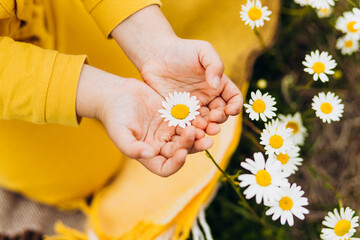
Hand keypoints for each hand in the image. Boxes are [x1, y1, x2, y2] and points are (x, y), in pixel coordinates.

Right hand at [76, 65, 212, 176]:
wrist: (116, 93)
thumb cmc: (114, 115)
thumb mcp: (119, 132)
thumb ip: (132, 147)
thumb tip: (149, 155)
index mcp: (148, 154)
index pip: (165, 168)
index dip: (176, 164)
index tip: (182, 153)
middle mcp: (160, 145)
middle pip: (180, 152)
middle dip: (191, 147)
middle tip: (203, 139)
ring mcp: (167, 131)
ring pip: (187, 137)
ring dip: (198, 135)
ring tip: (208, 129)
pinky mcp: (173, 117)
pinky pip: (187, 121)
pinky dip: (195, 120)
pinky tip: (203, 116)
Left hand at [111, 5, 242, 134]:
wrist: (156, 55)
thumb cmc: (182, 50)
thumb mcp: (203, 50)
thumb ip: (214, 65)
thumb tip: (217, 86)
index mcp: (219, 85)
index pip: (234, 98)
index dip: (235, 106)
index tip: (230, 110)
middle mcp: (208, 98)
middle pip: (220, 114)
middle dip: (219, 120)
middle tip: (213, 121)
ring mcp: (193, 107)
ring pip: (204, 122)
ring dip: (205, 128)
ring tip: (201, 128)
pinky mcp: (178, 113)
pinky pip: (186, 124)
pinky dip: (189, 128)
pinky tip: (187, 129)